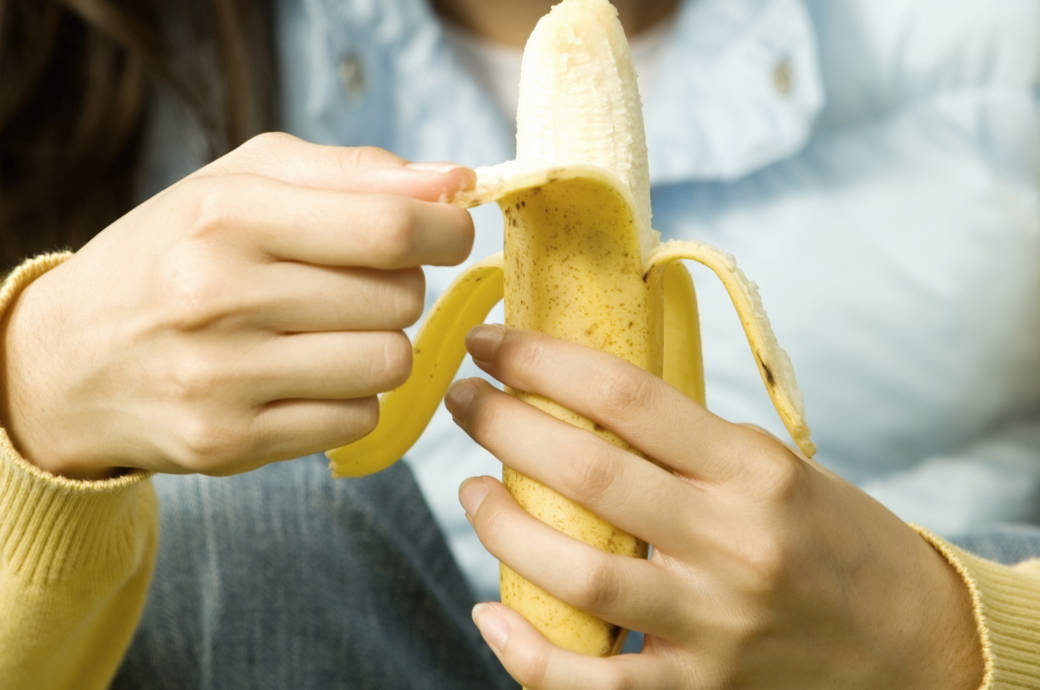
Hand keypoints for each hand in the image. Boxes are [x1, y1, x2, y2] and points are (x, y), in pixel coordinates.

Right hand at [0, 133, 474, 478]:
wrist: (67, 361)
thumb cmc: (173, 256)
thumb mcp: (241, 185)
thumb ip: (351, 173)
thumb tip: (455, 183)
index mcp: (227, 216)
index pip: (389, 227)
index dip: (446, 230)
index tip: (449, 233)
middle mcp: (218, 297)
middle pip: (400, 298)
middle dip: (401, 286)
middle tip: (357, 283)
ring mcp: (221, 378)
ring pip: (390, 363)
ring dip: (381, 344)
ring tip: (332, 331)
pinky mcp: (228, 442)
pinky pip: (359, 419)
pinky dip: (352, 396)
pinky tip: (308, 376)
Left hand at [445, 325, 983, 689]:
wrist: (913, 644)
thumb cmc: (835, 540)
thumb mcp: (775, 469)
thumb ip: (688, 445)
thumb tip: (581, 403)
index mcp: (754, 472)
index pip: (627, 397)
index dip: (543, 360)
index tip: (491, 342)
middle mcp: (733, 544)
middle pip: (588, 474)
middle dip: (505, 425)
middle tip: (464, 399)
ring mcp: (714, 625)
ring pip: (577, 574)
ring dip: (502, 525)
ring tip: (474, 489)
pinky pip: (592, 684)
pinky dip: (527, 652)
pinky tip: (490, 610)